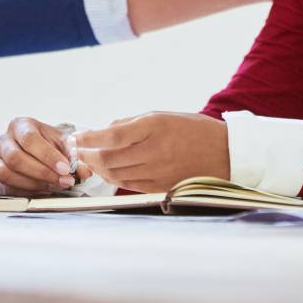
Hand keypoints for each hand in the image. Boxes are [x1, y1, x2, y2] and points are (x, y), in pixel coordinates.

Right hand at [0, 116, 77, 195]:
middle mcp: (3, 141)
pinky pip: (6, 188)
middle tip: (64, 181)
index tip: (65, 168)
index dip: (47, 156)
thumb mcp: (63, 143)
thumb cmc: (49, 145)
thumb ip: (74, 155)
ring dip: (34, 184)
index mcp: (19, 126)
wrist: (38, 151)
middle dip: (42, 173)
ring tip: (55, 186)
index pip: (29, 140)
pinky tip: (43, 191)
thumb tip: (84, 171)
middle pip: (16, 158)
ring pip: (7, 174)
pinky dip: (26, 192)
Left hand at [73, 112, 228, 192]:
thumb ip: (131, 123)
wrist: (225, 154)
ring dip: (97, 168)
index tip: (76, 137)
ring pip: (115, 174)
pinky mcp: (159, 187)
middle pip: (109, 158)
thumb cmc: (192, 130)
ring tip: (88, 160)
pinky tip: (105, 171)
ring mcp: (157, 172)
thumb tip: (104, 131)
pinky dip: (112, 178)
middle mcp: (154, 151)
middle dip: (87, 154)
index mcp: (154, 127)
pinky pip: (127, 185)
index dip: (89, 138)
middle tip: (77, 150)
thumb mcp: (162, 115)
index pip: (112, 135)